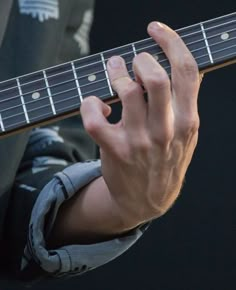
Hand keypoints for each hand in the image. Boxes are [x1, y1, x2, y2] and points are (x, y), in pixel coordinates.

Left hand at [81, 22, 199, 227]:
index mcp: (187, 122)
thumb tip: (179, 67)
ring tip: (113, 67)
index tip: (156, 30)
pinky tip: (97, 105)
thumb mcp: (187, 136)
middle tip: (134, 58)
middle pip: (156, 77)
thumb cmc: (166, 162)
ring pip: (126, 90)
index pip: (186, 71)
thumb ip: (186, 104)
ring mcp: (139, 142)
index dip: (172, 42)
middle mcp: (165, 131)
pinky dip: (90, 103)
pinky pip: (95, 117)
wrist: (147, 200)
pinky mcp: (114, 150)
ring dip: (115, 71)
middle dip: (141, 58)